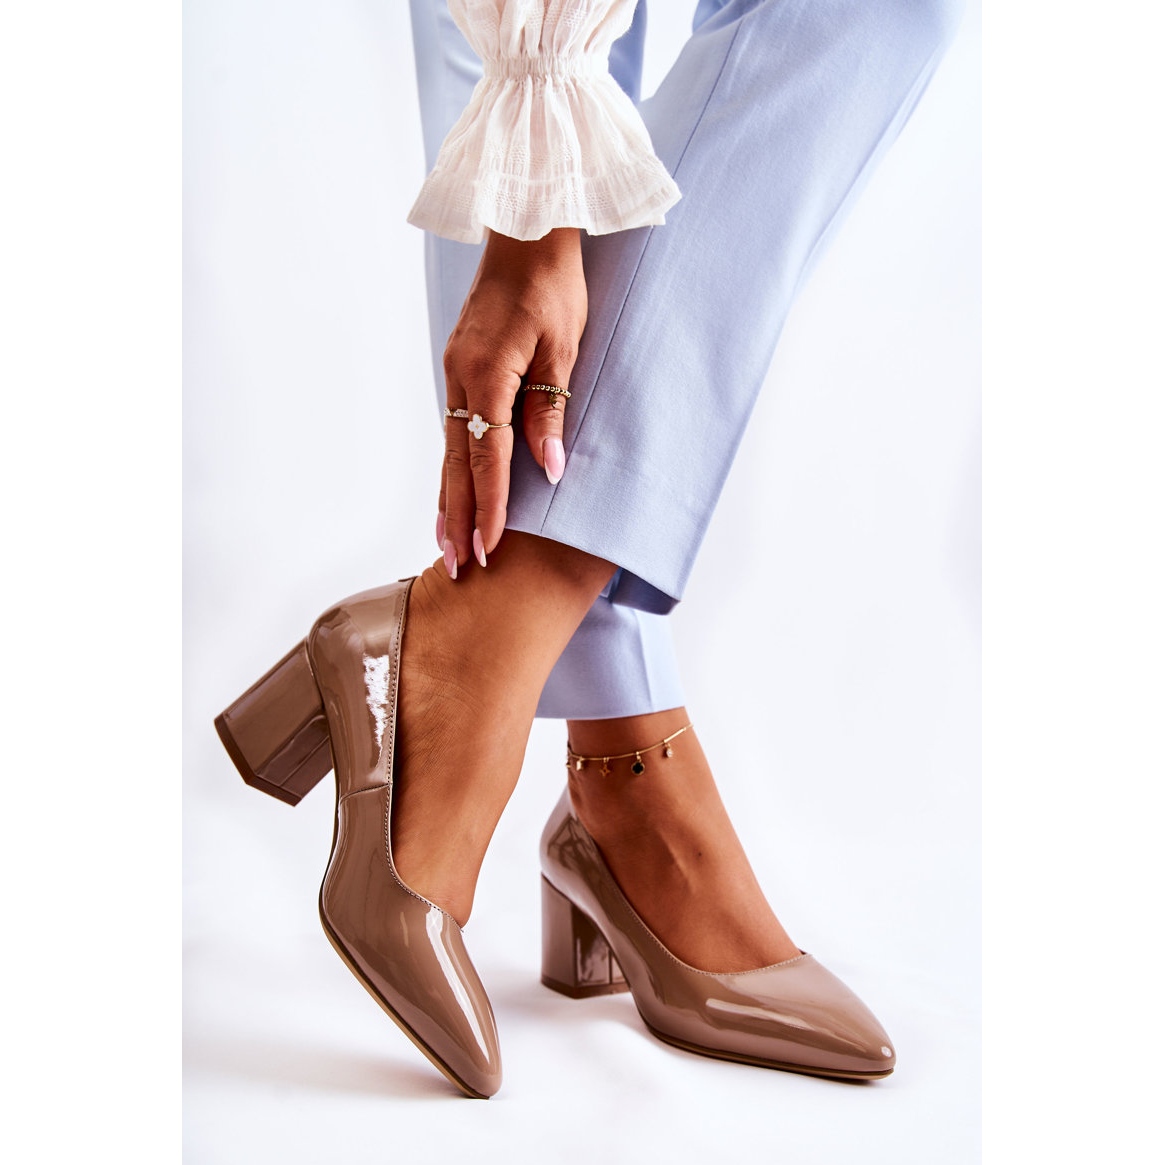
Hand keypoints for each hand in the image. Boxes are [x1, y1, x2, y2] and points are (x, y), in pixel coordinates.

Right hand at [438, 228, 586, 575]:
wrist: (527, 235)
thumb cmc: (553, 286)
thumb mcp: (564, 351)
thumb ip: (550, 414)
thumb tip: (548, 472)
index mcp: (488, 374)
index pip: (488, 456)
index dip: (488, 506)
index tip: (488, 547)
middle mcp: (461, 378)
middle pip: (456, 462)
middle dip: (456, 517)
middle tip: (455, 566)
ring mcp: (455, 372)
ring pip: (449, 449)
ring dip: (449, 497)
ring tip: (447, 542)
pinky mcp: (459, 368)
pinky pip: (453, 429)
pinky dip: (453, 466)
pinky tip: (454, 489)